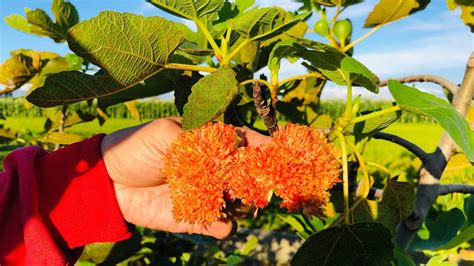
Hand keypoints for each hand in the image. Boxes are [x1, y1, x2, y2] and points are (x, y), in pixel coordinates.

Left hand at [100, 118, 268, 238]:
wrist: (107, 181)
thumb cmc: (136, 148)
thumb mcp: (163, 135)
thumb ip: (193, 141)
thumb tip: (223, 155)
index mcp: (207, 143)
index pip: (240, 142)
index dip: (260, 145)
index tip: (276, 149)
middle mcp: (212, 169)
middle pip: (246, 174)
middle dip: (259, 177)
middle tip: (265, 181)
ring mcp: (206, 193)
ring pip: (239, 201)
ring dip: (245, 203)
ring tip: (239, 202)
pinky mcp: (195, 217)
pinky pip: (220, 224)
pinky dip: (224, 224)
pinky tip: (218, 222)